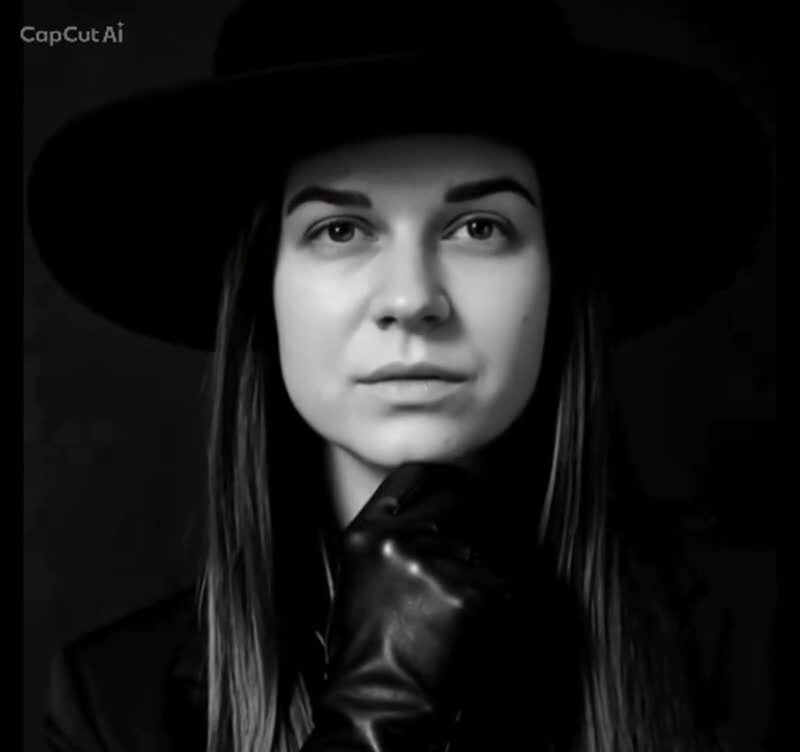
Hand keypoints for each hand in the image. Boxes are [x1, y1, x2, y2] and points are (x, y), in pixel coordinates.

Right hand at [301, 462, 511, 751]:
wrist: (377, 706)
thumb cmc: (367, 649)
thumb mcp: (360, 576)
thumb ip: (392, 535)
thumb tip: (439, 512)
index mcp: (366, 533)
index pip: (415, 477)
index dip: (443, 479)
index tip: (460, 484)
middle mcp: (397, 539)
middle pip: (456, 498)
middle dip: (476, 511)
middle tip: (478, 542)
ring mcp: (434, 564)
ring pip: (482, 546)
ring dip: (482, 571)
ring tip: (454, 613)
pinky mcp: (469, 594)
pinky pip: (500, 583)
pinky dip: (496, 604)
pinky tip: (470, 631)